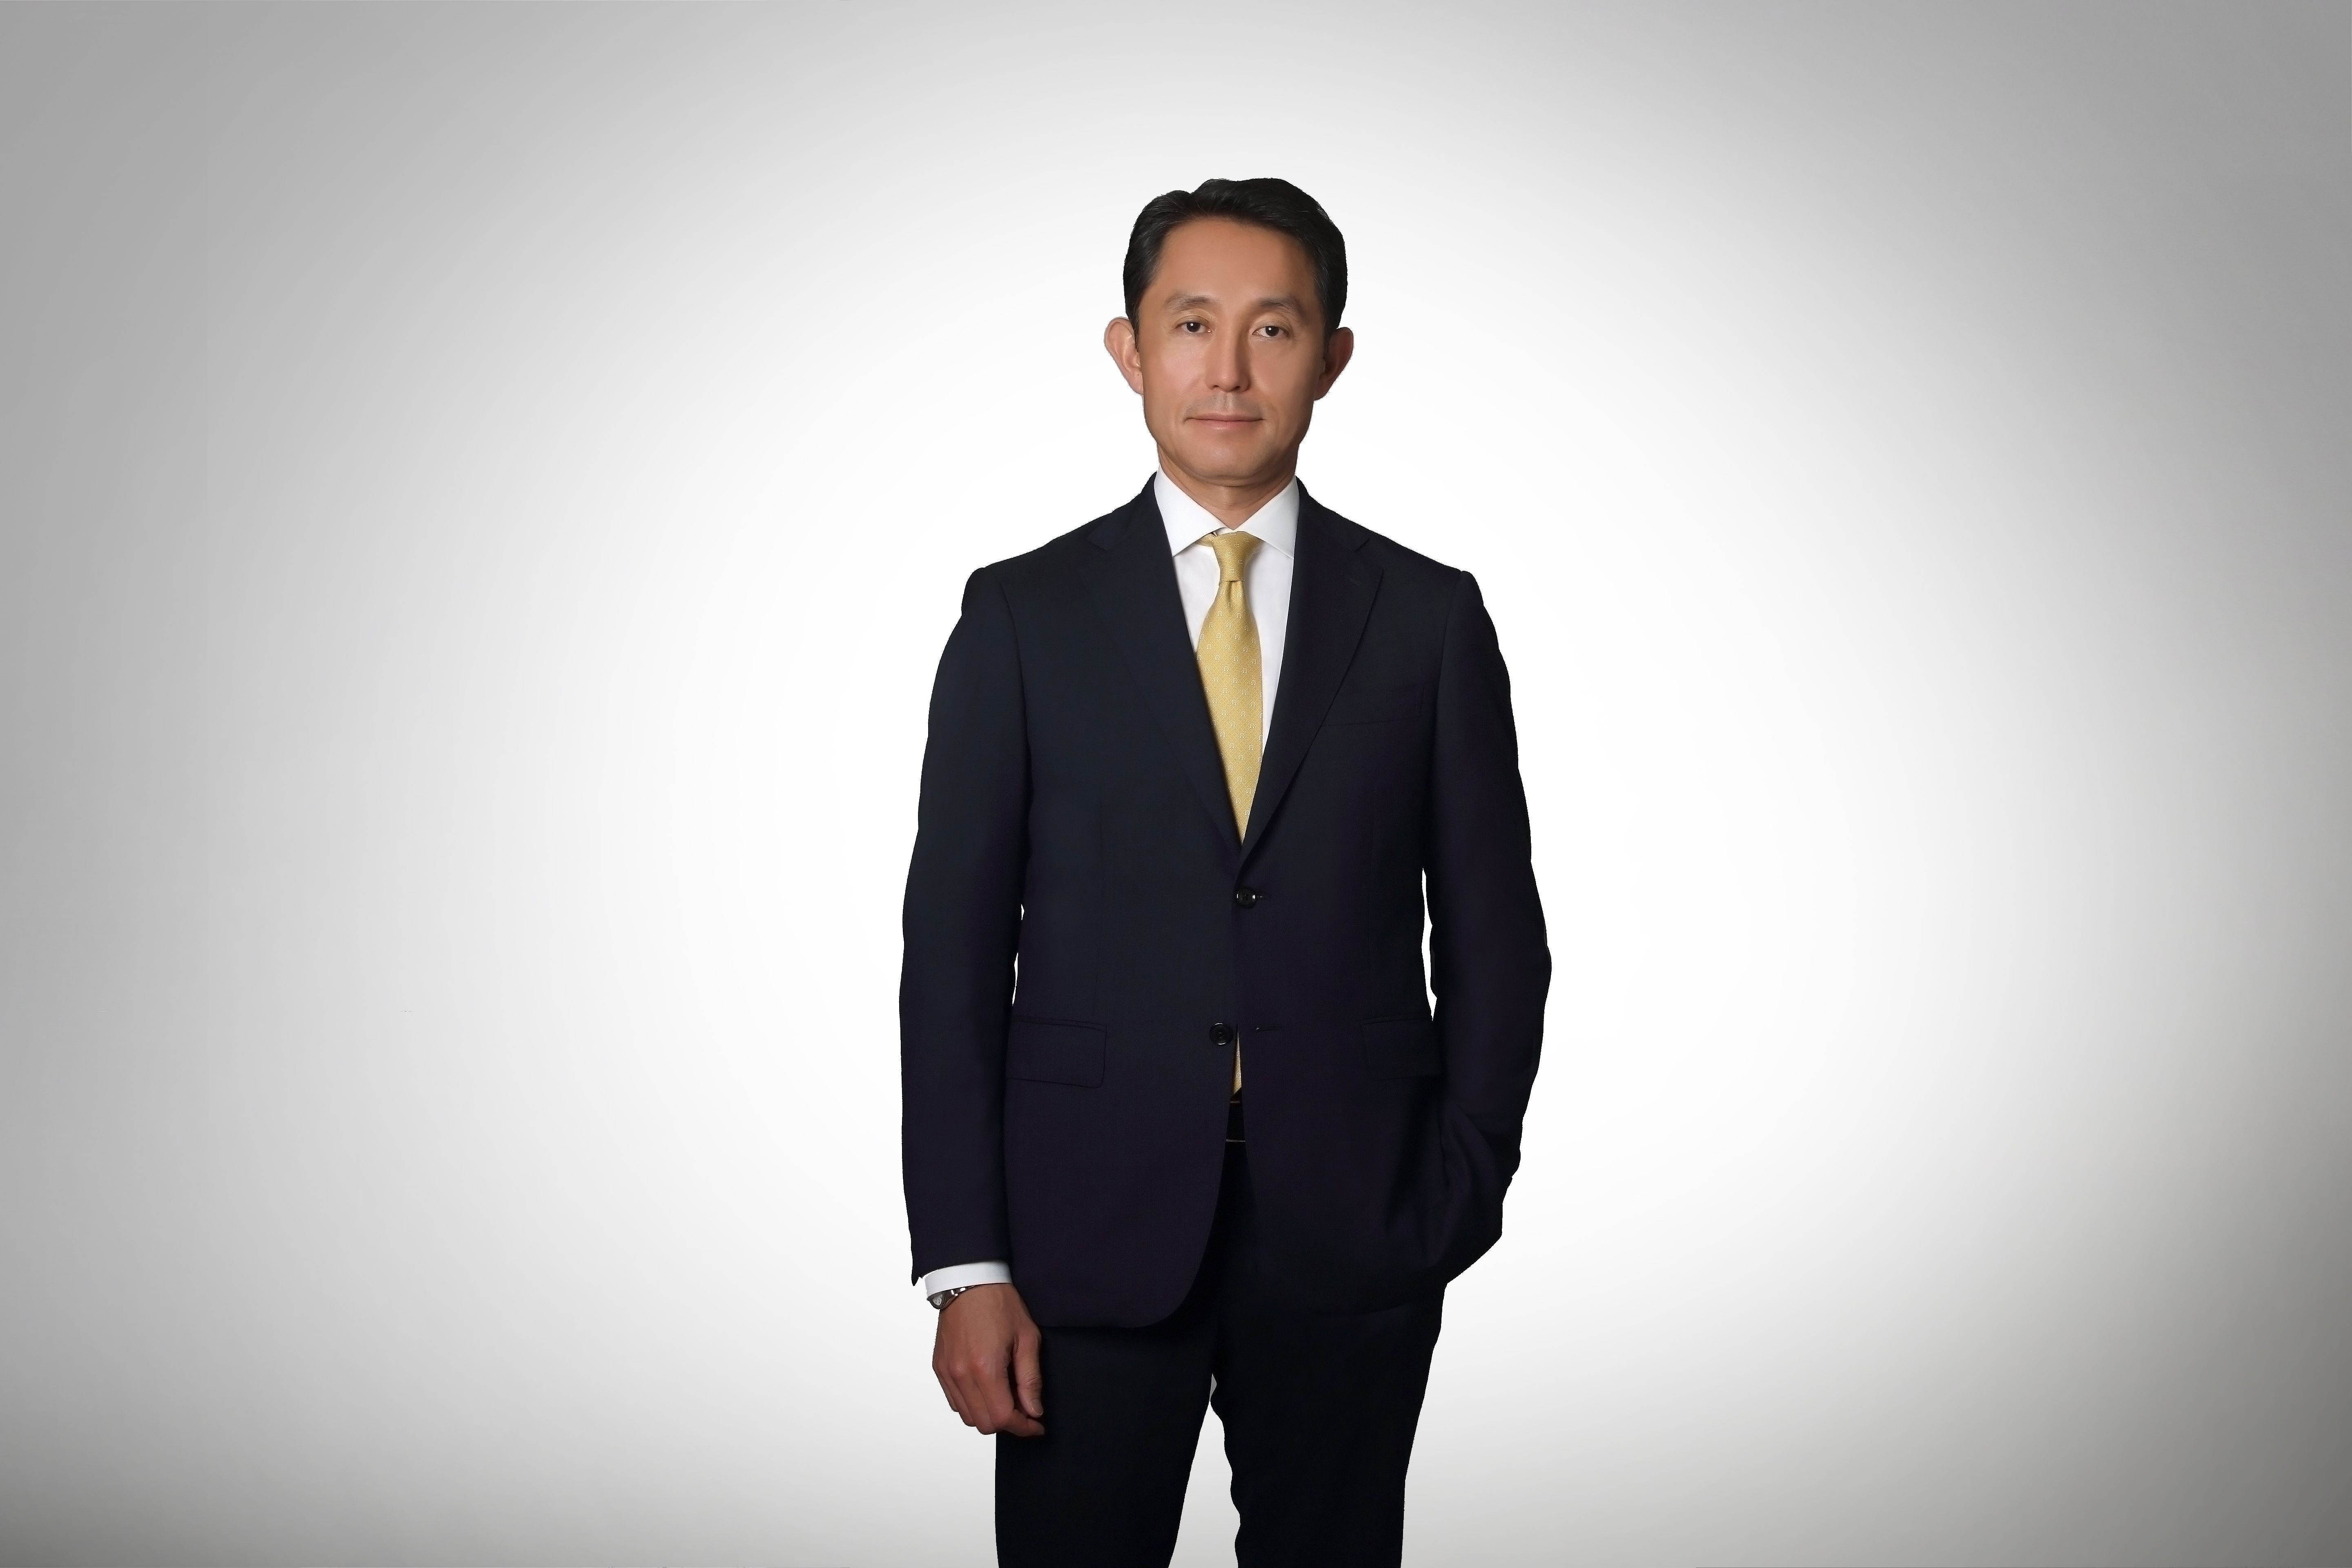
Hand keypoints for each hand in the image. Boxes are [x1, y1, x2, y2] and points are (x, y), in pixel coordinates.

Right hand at [931, 1282, 1044, 1437]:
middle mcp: (961, 1374)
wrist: (969, 1281)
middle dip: (1007, 1423)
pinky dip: (971, 1403)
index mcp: (985, 1368)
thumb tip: (1034, 1411)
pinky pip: (954, 1401)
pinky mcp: (939, 1368)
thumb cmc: (1000, 1304)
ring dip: (988, 1414)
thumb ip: (1030, 1379)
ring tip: (1005, 1395)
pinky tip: (986, 1387)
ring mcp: (946, 1372)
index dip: (1023, 1427)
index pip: (1002, 1418)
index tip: (1036, 1425)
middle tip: (1024, 1409)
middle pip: (983, 1424)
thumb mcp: (1027, 1338)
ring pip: (967, 1416)